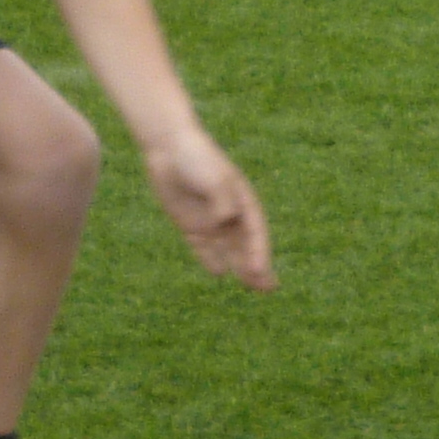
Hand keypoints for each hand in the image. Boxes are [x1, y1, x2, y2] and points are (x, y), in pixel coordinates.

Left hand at [146, 133, 276, 291]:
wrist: (170, 149)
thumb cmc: (198, 159)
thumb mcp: (214, 178)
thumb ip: (221, 201)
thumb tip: (225, 221)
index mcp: (243, 201)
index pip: (254, 233)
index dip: (259, 253)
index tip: (260, 270)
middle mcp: (230, 214)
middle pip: (246, 246)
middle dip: (257, 267)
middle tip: (268, 289)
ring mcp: (211, 221)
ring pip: (228, 250)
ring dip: (240, 267)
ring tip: (252, 287)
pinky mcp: (191, 225)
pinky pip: (204, 248)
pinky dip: (211, 260)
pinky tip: (219, 274)